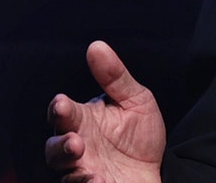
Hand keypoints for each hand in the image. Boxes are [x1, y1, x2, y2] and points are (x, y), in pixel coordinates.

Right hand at [45, 40, 165, 182]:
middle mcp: (78, 146)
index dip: (59, 109)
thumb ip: (115, 77)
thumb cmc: (140, 135)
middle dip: (60, 144)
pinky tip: (99, 178)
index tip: (62, 103)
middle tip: (75, 140)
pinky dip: (88, 182)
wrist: (160, 168)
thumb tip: (96, 46)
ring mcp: (83, 169)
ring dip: (70, 164)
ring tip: (84, 160)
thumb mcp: (136, 100)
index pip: (63, 113)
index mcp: (83, 121)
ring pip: (64, 169)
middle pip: (54, 147)